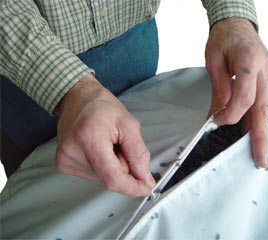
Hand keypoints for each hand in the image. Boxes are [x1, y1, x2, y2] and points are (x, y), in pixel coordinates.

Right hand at [55, 74, 155, 196]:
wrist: (77, 97)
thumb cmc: (100, 106)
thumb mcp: (128, 124)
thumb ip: (138, 153)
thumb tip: (144, 178)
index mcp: (89, 138)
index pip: (112, 177)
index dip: (131, 187)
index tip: (145, 188)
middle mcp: (72, 151)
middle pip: (109, 178)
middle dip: (124, 167)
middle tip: (120, 144)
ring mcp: (65, 159)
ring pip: (102, 177)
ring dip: (112, 165)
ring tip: (105, 143)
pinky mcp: (63, 164)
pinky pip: (93, 174)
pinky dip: (102, 164)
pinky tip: (97, 147)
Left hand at [205, 17, 267, 167]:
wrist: (236, 24)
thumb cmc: (222, 39)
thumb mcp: (214, 62)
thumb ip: (219, 89)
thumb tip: (217, 115)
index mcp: (249, 62)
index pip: (244, 98)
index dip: (230, 114)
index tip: (216, 122)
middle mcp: (265, 70)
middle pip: (263, 108)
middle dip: (261, 136)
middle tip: (261, 159)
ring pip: (265, 108)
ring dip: (260, 131)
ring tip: (258, 152)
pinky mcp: (267, 78)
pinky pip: (262, 102)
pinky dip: (256, 118)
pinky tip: (251, 132)